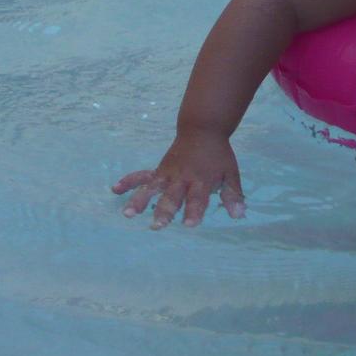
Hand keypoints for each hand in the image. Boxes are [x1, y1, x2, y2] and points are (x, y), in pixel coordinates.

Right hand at [112, 131, 245, 228]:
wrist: (203, 129)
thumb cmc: (218, 156)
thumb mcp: (230, 173)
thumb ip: (233, 194)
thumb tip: (239, 215)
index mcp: (202, 181)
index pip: (198, 198)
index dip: (195, 211)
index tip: (190, 225)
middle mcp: (182, 178)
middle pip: (172, 196)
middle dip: (165, 211)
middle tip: (157, 226)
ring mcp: (168, 174)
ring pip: (152, 188)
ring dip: (139, 200)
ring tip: (128, 214)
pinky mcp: (159, 170)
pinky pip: (141, 175)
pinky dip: (128, 181)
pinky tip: (115, 189)